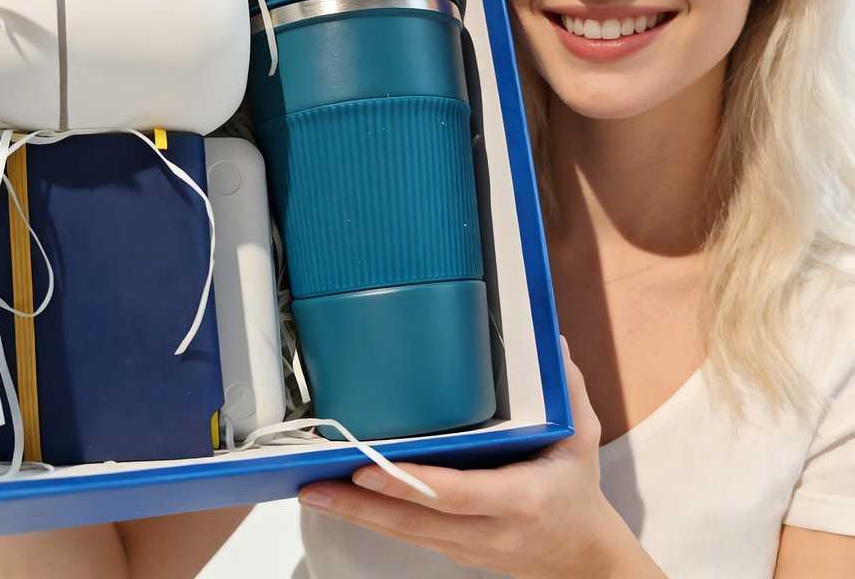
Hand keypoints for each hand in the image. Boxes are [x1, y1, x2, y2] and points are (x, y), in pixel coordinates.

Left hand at [297, 338, 665, 578]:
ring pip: (403, 534)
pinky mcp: (455, 551)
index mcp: (518, 498)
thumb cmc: (577, 489)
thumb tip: (548, 339)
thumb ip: (565, 387)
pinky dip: (374, 518)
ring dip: (355, 513)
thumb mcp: (581, 435)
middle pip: (414, 520)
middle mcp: (487, 529)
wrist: (584, 555)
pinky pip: (408, 536)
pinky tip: (343, 498)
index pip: (456, 494)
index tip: (367, 468)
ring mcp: (468, 547)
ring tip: (312, 490)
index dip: (409, 483)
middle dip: (360, 503)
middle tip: (315, 483)